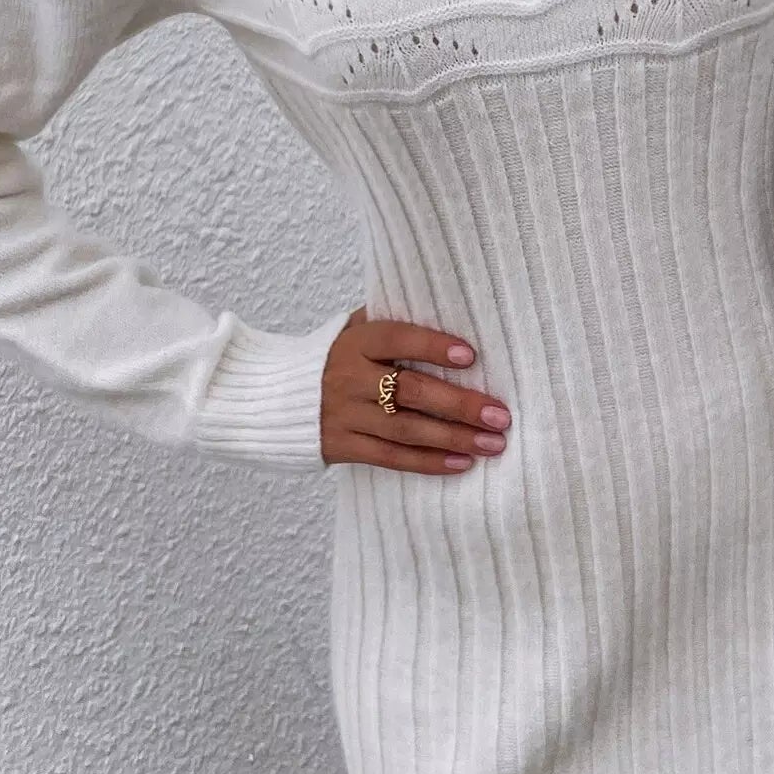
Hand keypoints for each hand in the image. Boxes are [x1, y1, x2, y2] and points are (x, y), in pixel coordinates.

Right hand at [319, 305, 512, 474]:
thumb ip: (389, 320)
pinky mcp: (343, 446)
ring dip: (454, 438)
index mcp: (355, 342)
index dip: (432, 346)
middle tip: (500, 415)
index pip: (396, 339)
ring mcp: (346, 415)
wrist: (273, 396)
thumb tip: (446, 309)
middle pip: (410, 391)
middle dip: (459, 404)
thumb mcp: (350, 329)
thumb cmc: (331, 356)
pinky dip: (427, 462)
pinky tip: (461, 463)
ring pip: (406, 429)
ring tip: (493, 443)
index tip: (471, 355)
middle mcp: (349, 378)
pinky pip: (390, 458)